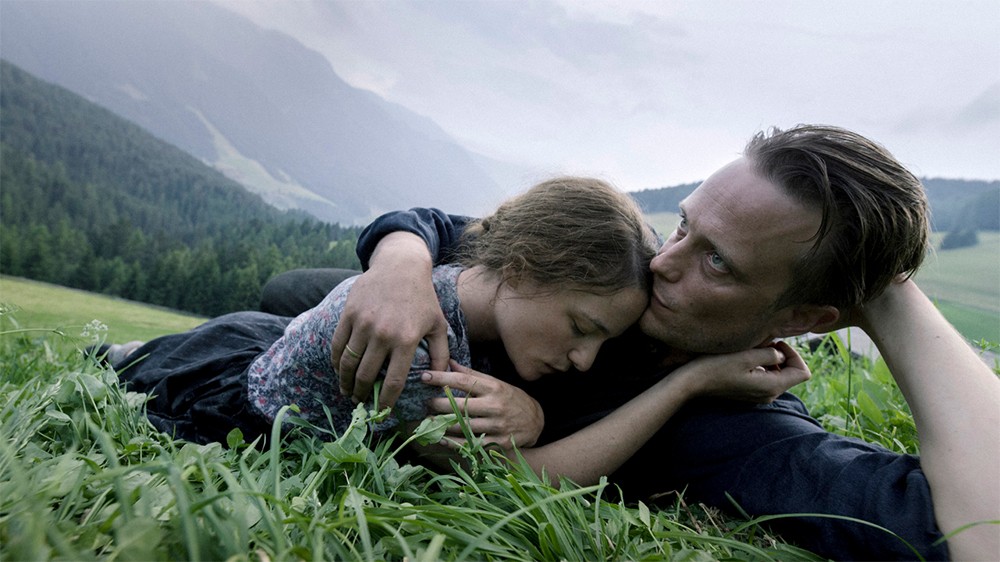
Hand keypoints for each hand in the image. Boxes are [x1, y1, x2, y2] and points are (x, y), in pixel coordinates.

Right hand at [330, 233, 450, 406]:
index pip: (394, 381)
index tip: (382, 412)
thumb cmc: (423, 298)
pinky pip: (337, 344)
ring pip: (348, 363)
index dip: (387, 401)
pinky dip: (335, 361)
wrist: (401, 266)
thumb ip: (441, 354)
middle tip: (360, 404)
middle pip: (367, 376)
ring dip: (345, 382)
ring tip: (347, 392)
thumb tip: (440, 381)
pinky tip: (338, 369)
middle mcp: (383, 333)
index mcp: (407, 340)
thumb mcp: (438, 324)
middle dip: (362, 395)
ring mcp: (364, 323)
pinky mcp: (349, 313)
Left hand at [420, 361, 544, 450]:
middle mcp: (495, 406)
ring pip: (463, 426)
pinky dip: (453, 443)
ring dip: (442, 424)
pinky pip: (471, 444)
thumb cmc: (511, 398)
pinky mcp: (498, 443)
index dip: (442, 377)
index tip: (424, 376)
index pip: (463, 380)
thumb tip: (449, 361)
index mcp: (493, 387)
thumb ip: (472, 374)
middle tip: (425, 403)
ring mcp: (497, 426)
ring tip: (428, 421)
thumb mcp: (495, 382)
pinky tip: (440, 438)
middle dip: (438, 404)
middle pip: (460, 405)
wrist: (536, 421)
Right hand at [681, 341, 810, 402]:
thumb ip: (770, 353)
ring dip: (770, 360)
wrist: (692, 383)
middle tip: (762, 344)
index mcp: (772, 386)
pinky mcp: (749, 394)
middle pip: (792, 374)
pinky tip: (743, 360)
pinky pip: (765, 379)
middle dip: (782, 356)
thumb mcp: (746, 355)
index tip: (776, 344)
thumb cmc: (716, 367)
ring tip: (751, 351)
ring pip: (778, 375)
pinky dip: (761, 367)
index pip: (803, 372)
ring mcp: (759, 396)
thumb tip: (780, 354)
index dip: (795, 355)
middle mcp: (769, 395)